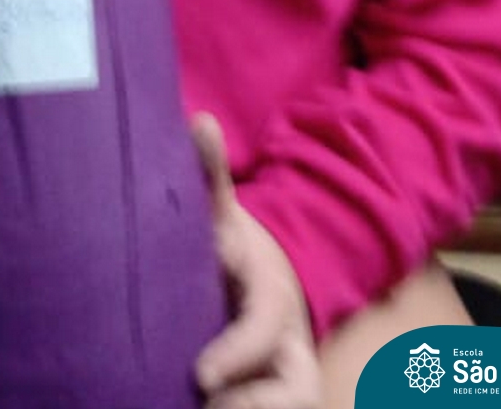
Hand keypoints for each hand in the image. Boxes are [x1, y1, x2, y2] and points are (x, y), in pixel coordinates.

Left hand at [192, 114, 321, 408]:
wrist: (267, 284)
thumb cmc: (235, 252)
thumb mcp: (224, 215)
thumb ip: (212, 175)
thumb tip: (201, 121)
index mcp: (273, 298)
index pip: (263, 330)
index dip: (237, 353)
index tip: (201, 375)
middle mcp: (289, 345)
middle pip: (299, 391)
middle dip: (260, 405)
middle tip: (208, 406)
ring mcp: (286, 379)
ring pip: (291, 407)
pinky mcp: (274, 400)